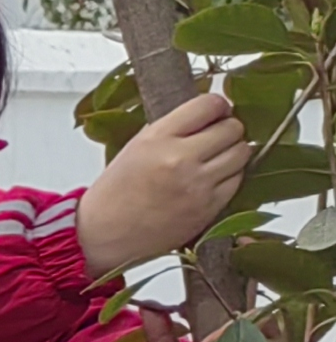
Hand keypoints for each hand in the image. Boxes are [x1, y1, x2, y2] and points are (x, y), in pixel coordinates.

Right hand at [77, 94, 249, 278]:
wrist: (100, 237)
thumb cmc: (115, 194)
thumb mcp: (135, 147)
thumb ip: (172, 128)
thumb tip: (209, 114)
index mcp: (157, 138)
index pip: (210, 105)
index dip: (217, 107)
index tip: (214, 113)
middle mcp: (179, 159)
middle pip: (232, 128)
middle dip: (227, 130)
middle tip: (215, 138)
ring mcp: (196, 185)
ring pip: (241, 153)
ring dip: (232, 153)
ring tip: (214, 160)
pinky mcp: (207, 208)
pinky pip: (236, 181)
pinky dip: (228, 178)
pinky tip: (209, 181)